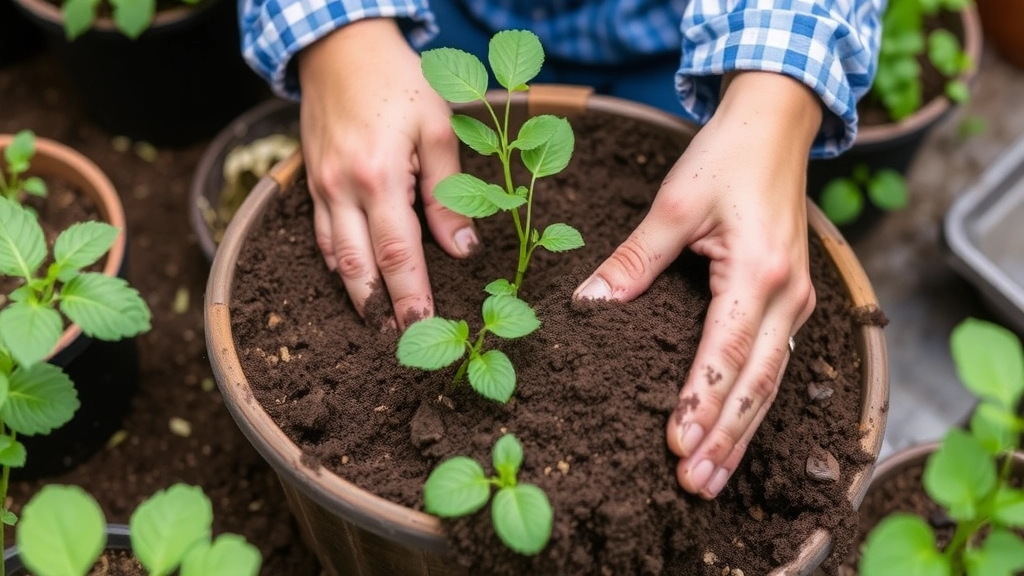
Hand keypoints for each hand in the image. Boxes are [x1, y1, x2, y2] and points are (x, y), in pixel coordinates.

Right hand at [297, 18, 476, 328]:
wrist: (339, 48)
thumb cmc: (397, 83)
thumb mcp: (437, 128)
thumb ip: (449, 194)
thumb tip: (463, 251)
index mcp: (378, 177)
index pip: (397, 253)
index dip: (411, 295)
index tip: (423, 329)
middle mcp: (342, 190)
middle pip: (358, 268)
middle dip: (379, 311)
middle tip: (401, 346)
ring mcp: (321, 189)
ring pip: (335, 259)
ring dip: (357, 297)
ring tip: (380, 328)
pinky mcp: (311, 184)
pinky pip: (323, 237)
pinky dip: (338, 266)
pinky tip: (355, 282)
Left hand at [573, 72, 821, 497]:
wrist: (777, 126)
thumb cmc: (726, 157)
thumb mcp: (673, 203)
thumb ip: (634, 260)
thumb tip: (588, 305)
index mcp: (759, 270)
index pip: (725, 351)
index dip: (699, 400)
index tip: (675, 442)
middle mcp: (788, 294)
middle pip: (755, 383)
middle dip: (723, 438)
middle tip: (693, 484)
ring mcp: (797, 301)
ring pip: (770, 384)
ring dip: (740, 434)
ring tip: (712, 479)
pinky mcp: (792, 302)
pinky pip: (773, 365)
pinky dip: (750, 406)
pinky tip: (731, 435)